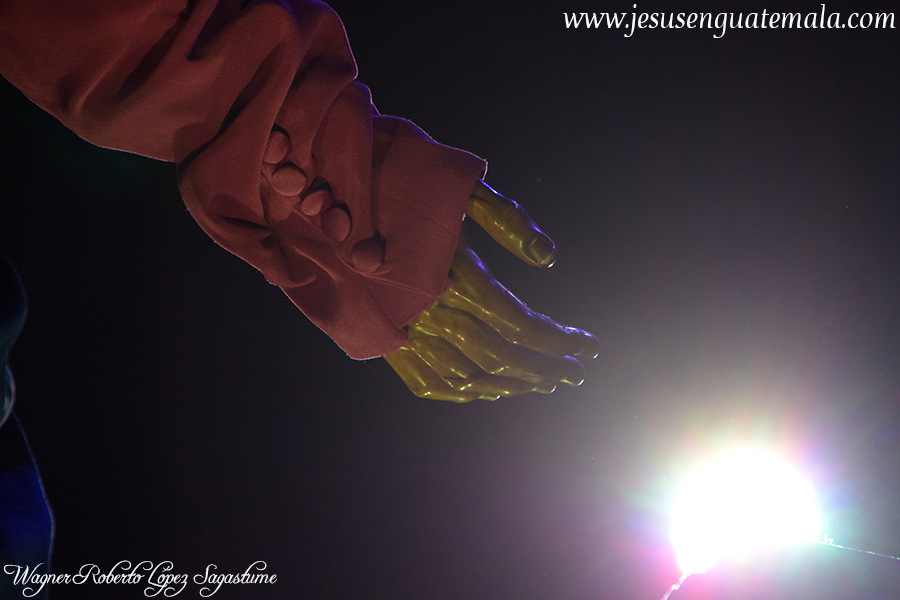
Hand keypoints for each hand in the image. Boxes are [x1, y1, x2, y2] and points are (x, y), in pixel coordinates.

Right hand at [384, 181, 598, 401]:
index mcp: (453, 275)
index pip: (519, 323)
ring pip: (467, 376)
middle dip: (544, 369)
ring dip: (510, 383)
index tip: (587, 345)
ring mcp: (403, 329)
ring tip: (542, 383)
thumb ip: (504, 218)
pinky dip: (461, 390)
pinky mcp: (382, 337)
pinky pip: (426, 379)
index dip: (558, 340)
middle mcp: (430, 311)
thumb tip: (547, 257)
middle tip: (574, 374)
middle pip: (499, 357)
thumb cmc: (397, 178)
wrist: (323, 190)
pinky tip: (486, 389)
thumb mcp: (456, 185)